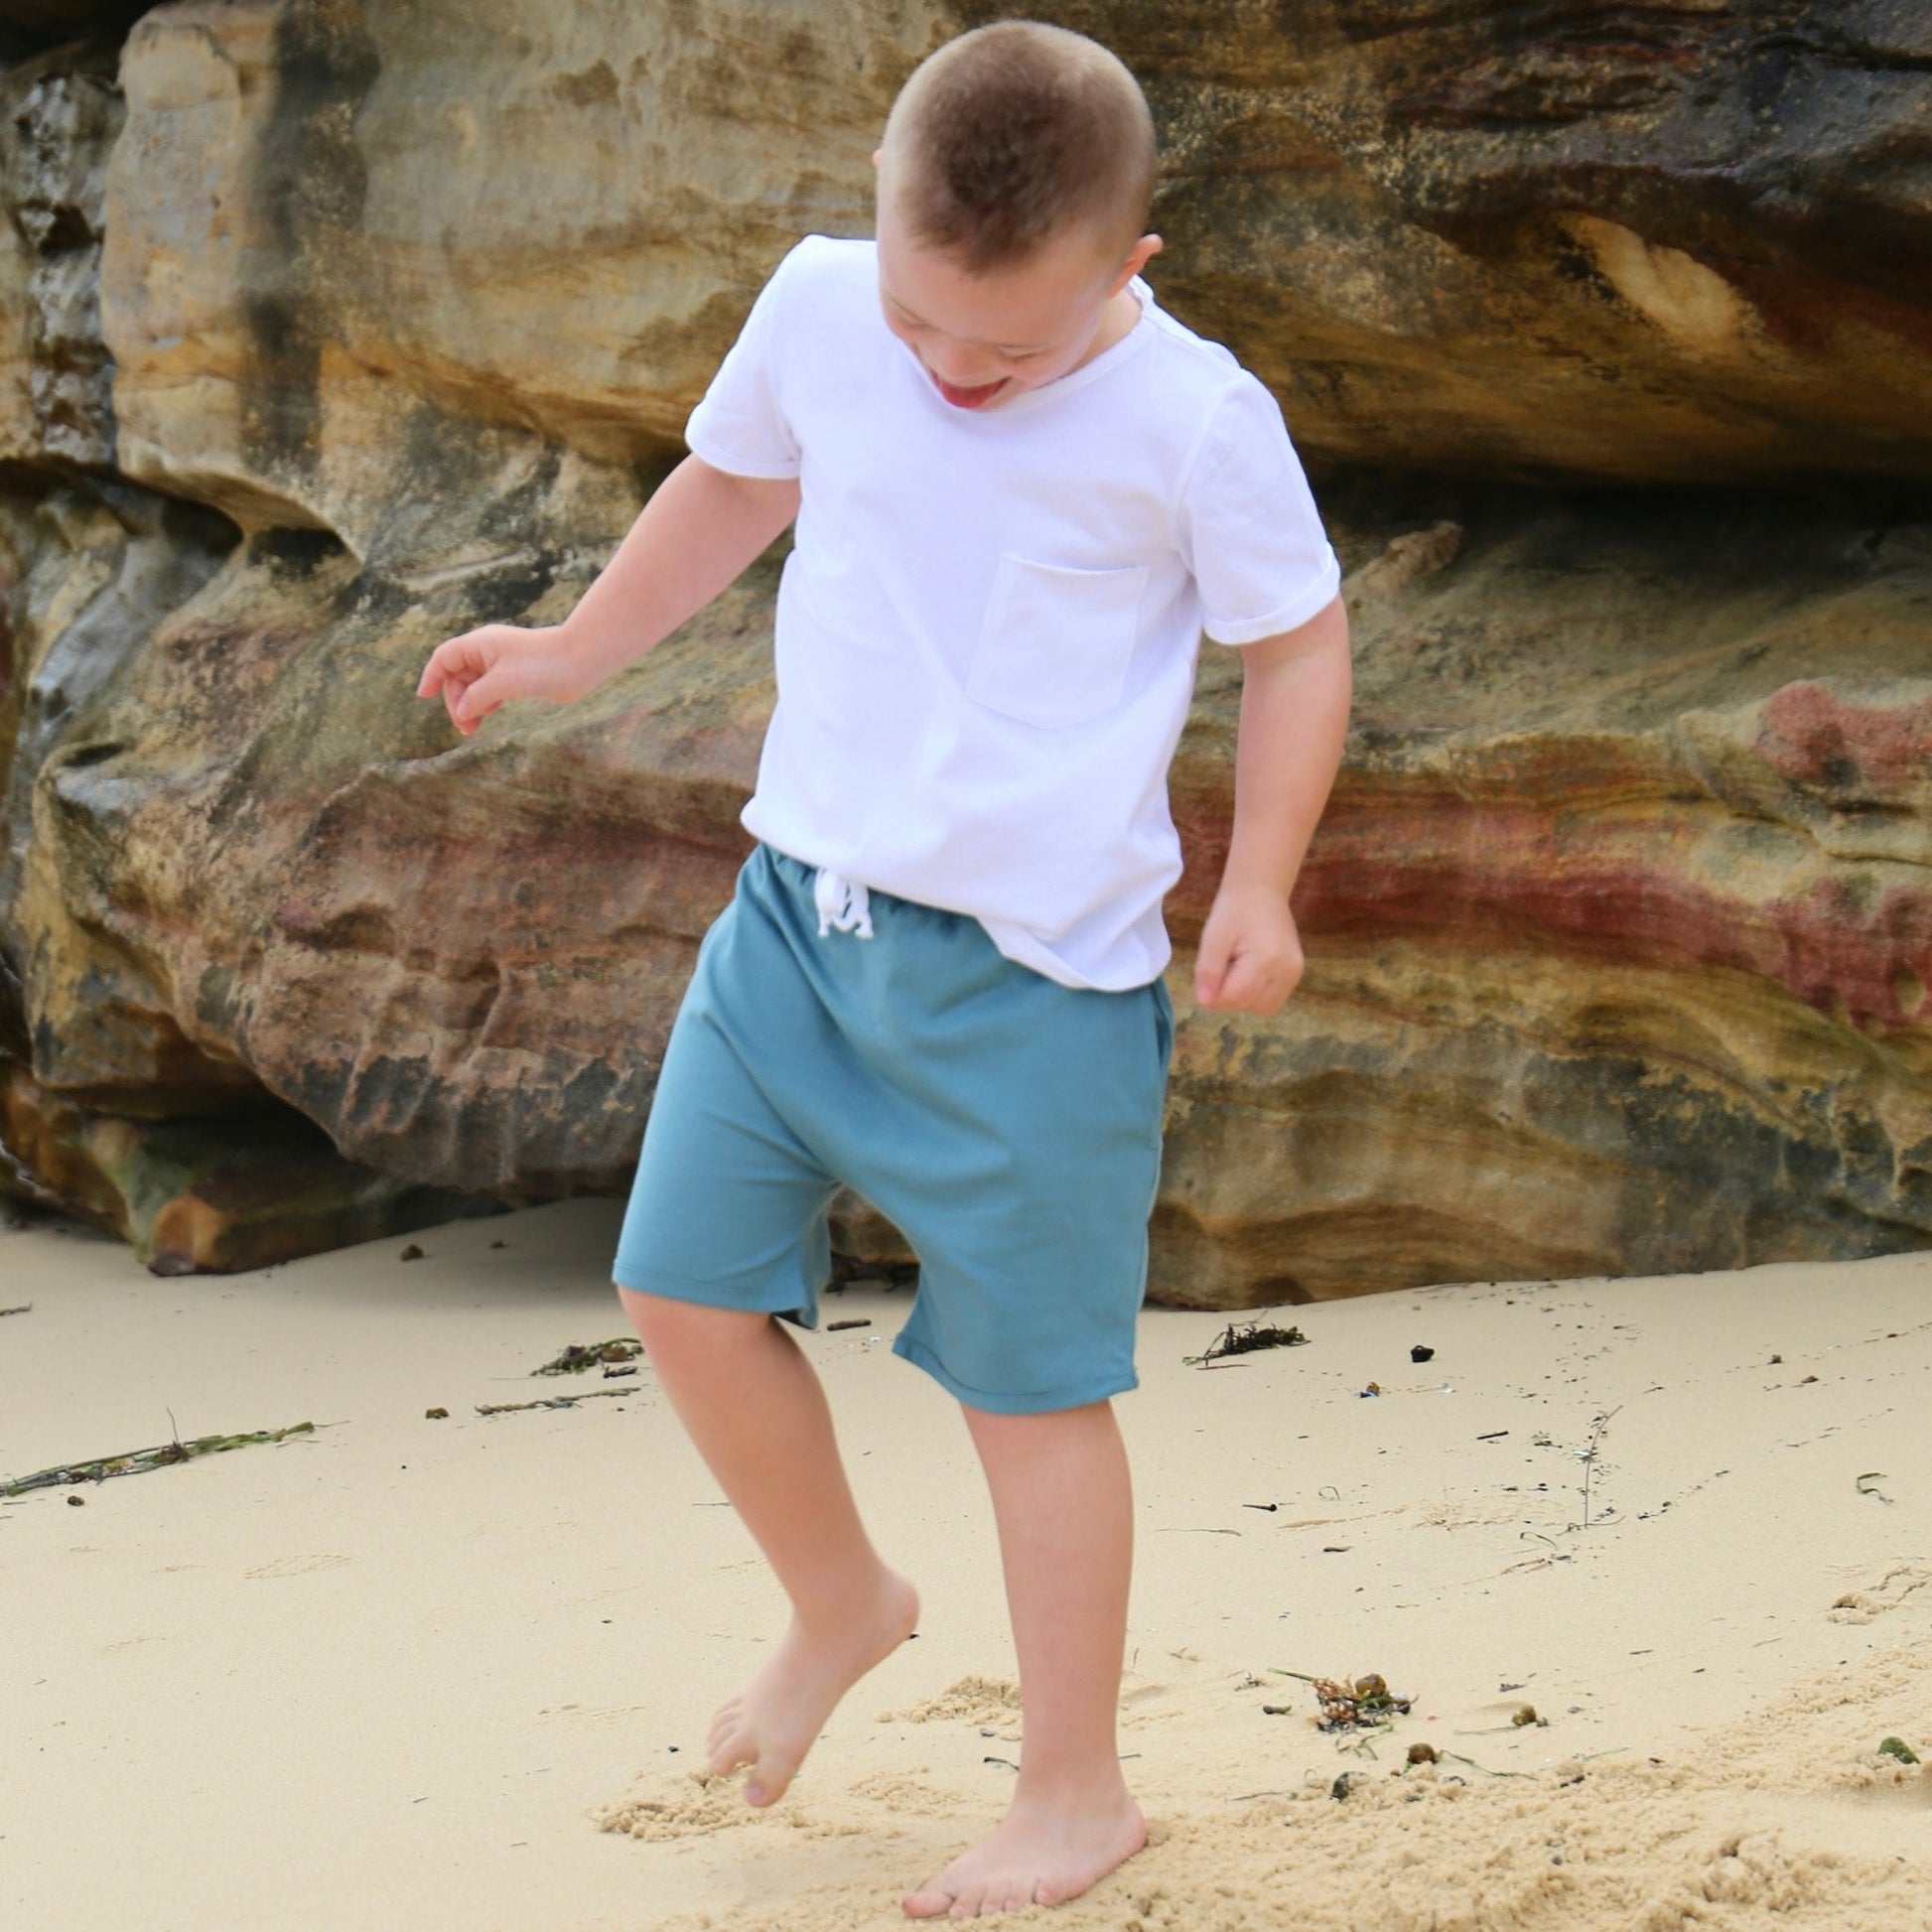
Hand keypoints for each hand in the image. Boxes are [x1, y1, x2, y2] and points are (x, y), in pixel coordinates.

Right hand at [415, 622, 585, 734]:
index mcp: (479, 644)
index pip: (444, 658)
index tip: (424, 697)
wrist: (581, 660)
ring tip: (473, 728)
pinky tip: (491, 713)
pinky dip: (486, 702)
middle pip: (458, 676)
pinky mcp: (517, 675)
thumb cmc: (542, 665)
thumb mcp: (502, 683)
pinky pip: (491, 689)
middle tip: (465, 727)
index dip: (432, 676)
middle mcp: (488, 650)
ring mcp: (503, 663)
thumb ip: (477, 698)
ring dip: (471, 705)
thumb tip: (462, 712)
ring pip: (475, 685)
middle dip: (457, 701)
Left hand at [1193, 881, 1304, 1015]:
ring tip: (1238, 967)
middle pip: (1249, 1005)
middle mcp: (1287, 970)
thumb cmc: (1234, 910)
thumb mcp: (1213, 937)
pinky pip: (1272, 999)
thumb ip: (1208, 971)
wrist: (1261, 890)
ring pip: (1263, 1008)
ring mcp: (1295, 973)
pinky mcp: (1296, 973)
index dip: (1214, 994)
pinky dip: (1257, 992)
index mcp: (1266, 958)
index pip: (1234, 997)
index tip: (1206, 976)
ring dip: (1245, 996)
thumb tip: (1205, 1002)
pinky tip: (1250, 970)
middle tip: (1225, 964)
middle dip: (1230, 994)